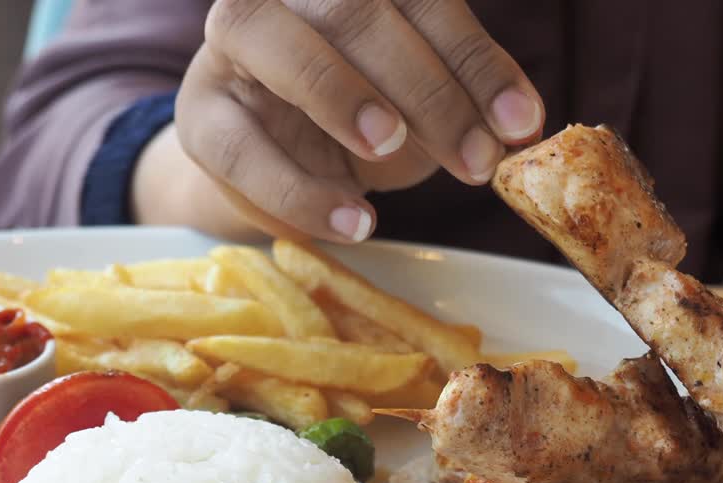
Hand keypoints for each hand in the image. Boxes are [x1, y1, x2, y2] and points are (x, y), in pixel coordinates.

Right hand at [173, 0, 543, 242]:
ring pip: (284, 47)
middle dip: (426, 89)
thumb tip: (516, 130)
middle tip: (476, 157)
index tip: (521, 121)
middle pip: (354, 12)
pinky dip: (301, 190)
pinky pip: (242, 147)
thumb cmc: (357, 115)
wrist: (270, 160)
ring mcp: (235, 43)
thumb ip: (460, 100)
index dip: (476, 60)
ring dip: (345, 99)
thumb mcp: (418, 102)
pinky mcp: (201, 114)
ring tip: (391, 151)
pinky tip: (355, 221)